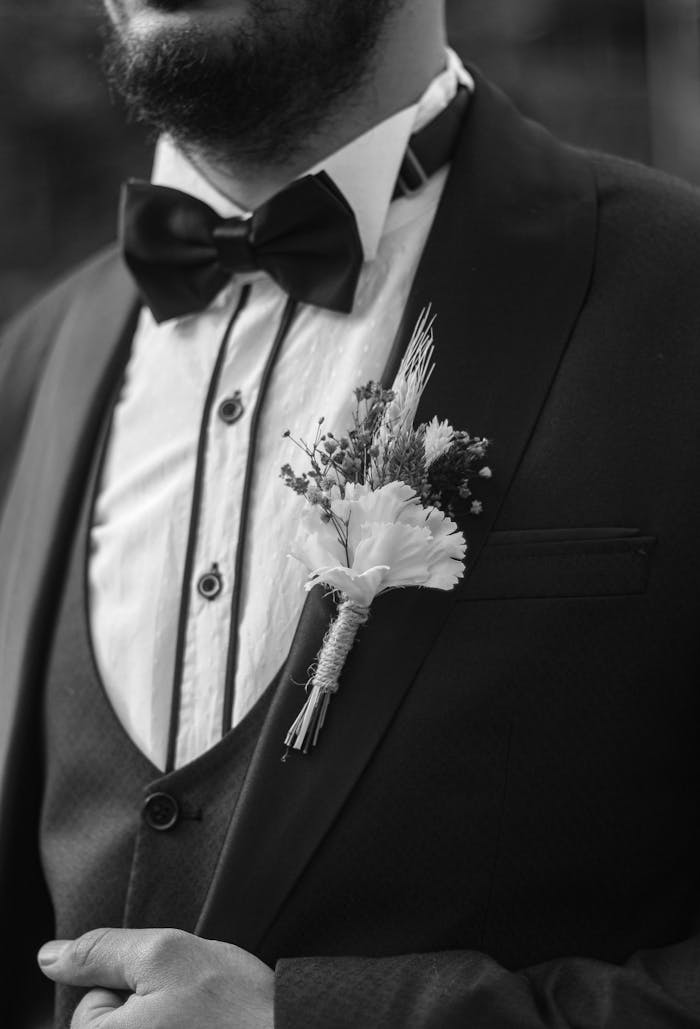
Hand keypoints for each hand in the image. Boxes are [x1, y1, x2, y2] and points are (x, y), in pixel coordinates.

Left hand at [37, 927, 274, 1028]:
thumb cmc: (236, 1008)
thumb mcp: (164, 954)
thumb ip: (102, 950)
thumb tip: (51, 956)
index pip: (91, 1005)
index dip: (133, 984)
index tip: (172, 991)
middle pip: (118, 1026)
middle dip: (151, 1009)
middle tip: (193, 1008)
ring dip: (173, 1025)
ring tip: (208, 1026)